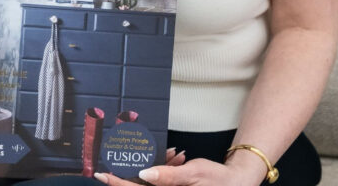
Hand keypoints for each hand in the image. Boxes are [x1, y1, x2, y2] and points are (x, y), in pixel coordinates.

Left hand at [94, 153, 264, 185]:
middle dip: (132, 171)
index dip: (117, 182)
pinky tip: (176, 157)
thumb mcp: (195, 173)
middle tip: (116, 157)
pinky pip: (161, 180)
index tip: (101, 174)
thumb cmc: (219, 180)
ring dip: (153, 167)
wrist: (236, 183)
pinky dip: (165, 168)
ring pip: (149, 181)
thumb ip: (170, 175)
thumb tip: (144, 174)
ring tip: (174, 155)